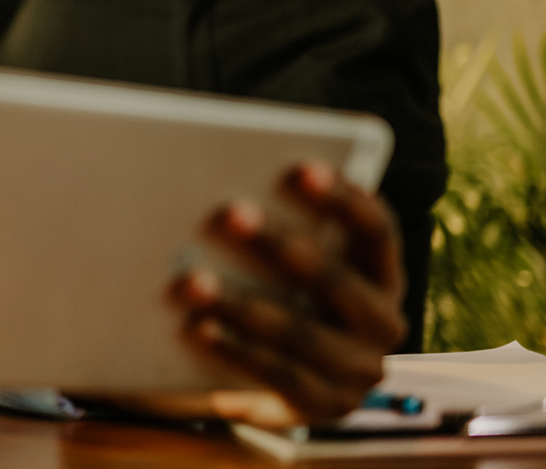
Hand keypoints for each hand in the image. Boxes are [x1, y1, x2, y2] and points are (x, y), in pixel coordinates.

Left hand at [170, 163, 407, 426]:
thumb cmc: (277, 297)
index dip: (343, 198)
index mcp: (382, 273)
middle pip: (335, 278)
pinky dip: (235, 348)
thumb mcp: (288, 265)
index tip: (300, 169)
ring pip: (301, 331)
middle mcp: (384, 321)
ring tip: (192, 280)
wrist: (275, 384)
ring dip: (242, 304)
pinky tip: (197, 327)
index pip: (376, 230)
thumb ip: (274, 228)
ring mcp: (360, 369)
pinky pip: (279, 374)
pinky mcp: (327, 405)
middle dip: (279, 244)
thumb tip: (216, 181)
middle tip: (229, 213)